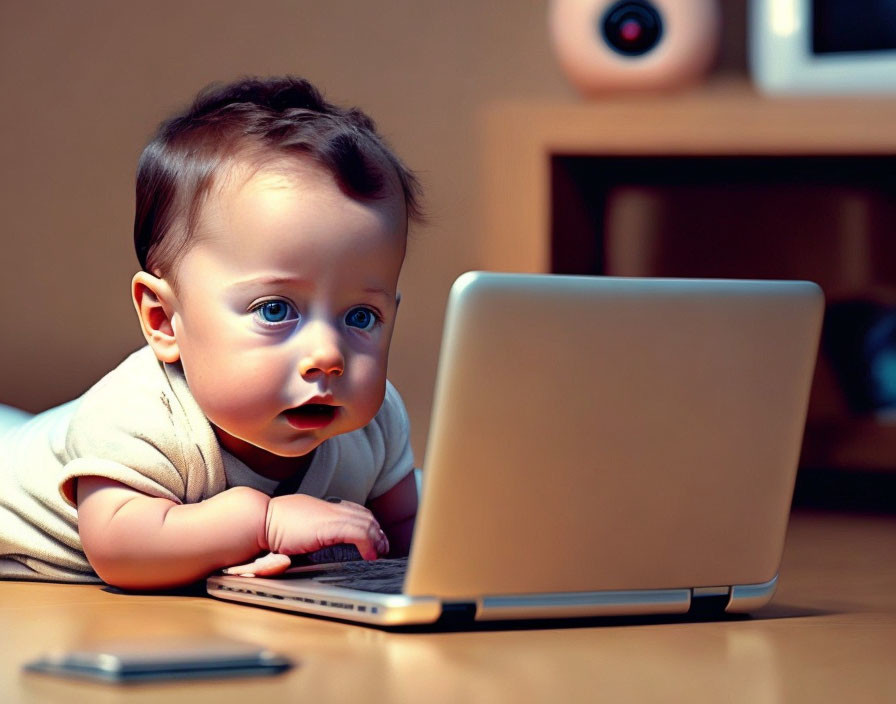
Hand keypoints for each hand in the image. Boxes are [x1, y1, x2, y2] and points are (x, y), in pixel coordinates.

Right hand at [265, 494, 388, 561]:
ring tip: (380, 553)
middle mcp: (328, 507)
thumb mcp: (292, 528)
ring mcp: (329, 515)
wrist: (257, 519)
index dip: (365, 522)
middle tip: (383, 547)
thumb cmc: (267, 527)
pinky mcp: (329, 526)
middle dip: (377, 531)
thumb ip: (304, 534)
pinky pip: (358, 532)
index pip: (352, 510)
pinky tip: (371, 555)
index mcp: (320, 507)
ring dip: (376, 539)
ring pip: (365, 522)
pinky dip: (368, 544)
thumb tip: (300, 553)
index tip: (372, 537)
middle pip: (363, 515)